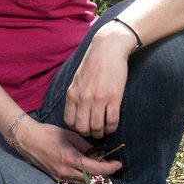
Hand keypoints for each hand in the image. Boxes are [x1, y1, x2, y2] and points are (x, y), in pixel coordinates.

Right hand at [8, 114, 122, 183]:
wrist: (27, 140)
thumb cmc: (48, 134)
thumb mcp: (70, 135)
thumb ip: (86, 146)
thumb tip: (98, 154)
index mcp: (72, 159)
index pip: (97, 169)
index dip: (110, 168)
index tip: (118, 164)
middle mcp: (67, 172)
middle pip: (92, 180)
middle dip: (105, 175)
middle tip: (111, 166)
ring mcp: (61, 177)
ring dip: (94, 178)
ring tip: (101, 168)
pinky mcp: (56, 178)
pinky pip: (75, 182)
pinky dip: (84, 178)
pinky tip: (87, 170)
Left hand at [62, 22, 136, 137]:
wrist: (108, 49)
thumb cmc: (93, 63)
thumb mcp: (77, 78)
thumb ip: (75, 94)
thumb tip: (75, 109)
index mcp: (72, 93)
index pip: (69, 121)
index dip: (76, 128)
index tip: (84, 127)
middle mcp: (83, 98)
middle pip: (82, 127)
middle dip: (89, 134)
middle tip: (95, 133)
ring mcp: (98, 99)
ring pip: (97, 127)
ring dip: (101, 133)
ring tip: (104, 131)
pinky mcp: (114, 98)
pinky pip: (112, 120)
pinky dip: (112, 127)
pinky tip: (112, 125)